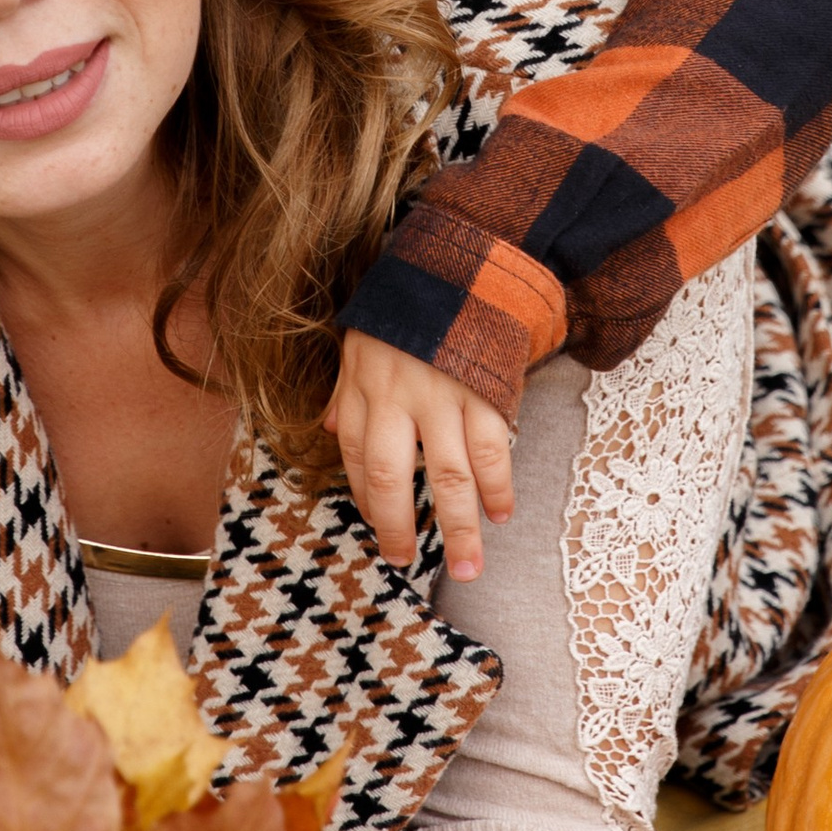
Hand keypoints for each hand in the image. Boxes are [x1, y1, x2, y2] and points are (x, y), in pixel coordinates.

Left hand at [325, 335, 513, 578]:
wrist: (459, 263)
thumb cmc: (406, 311)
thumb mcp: (361, 344)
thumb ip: (345, 390)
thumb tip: (329, 430)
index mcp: (365, 390)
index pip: (357, 462)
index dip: (367, 503)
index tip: (380, 531)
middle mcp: (398, 400)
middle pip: (394, 481)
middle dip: (399, 530)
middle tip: (406, 564)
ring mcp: (444, 398)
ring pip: (449, 478)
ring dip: (458, 529)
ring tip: (465, 567)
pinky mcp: (485, 391)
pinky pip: (492, 451)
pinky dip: (498, 486)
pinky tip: (501, 513)